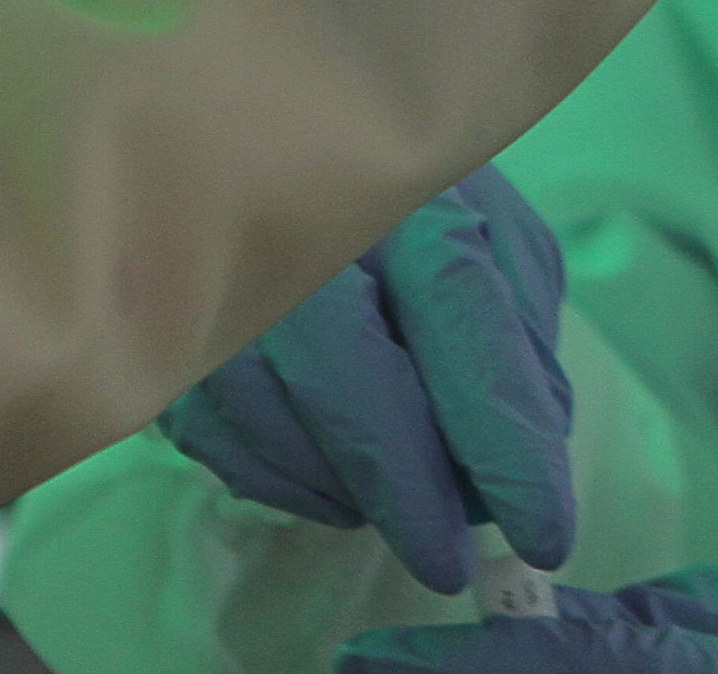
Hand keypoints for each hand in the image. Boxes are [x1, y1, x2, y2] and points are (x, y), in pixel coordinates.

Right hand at [161, 168, 575, 594]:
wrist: (285, 156)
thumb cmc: (418, 208)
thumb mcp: (499, 244)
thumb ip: (521, 339)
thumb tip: (537, 440)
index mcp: (418, 200)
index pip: (469, 327)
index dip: (506, 441)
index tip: (544, 530)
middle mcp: (314, 237)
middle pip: (359, 385)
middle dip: (413, 492)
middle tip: (451, 561)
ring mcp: (230, 286)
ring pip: (281, 426)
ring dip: (349, 490)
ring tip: (395, 503)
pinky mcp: (173, 335)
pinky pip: (223, 442)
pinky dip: (286, 480)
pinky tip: (330, 479)